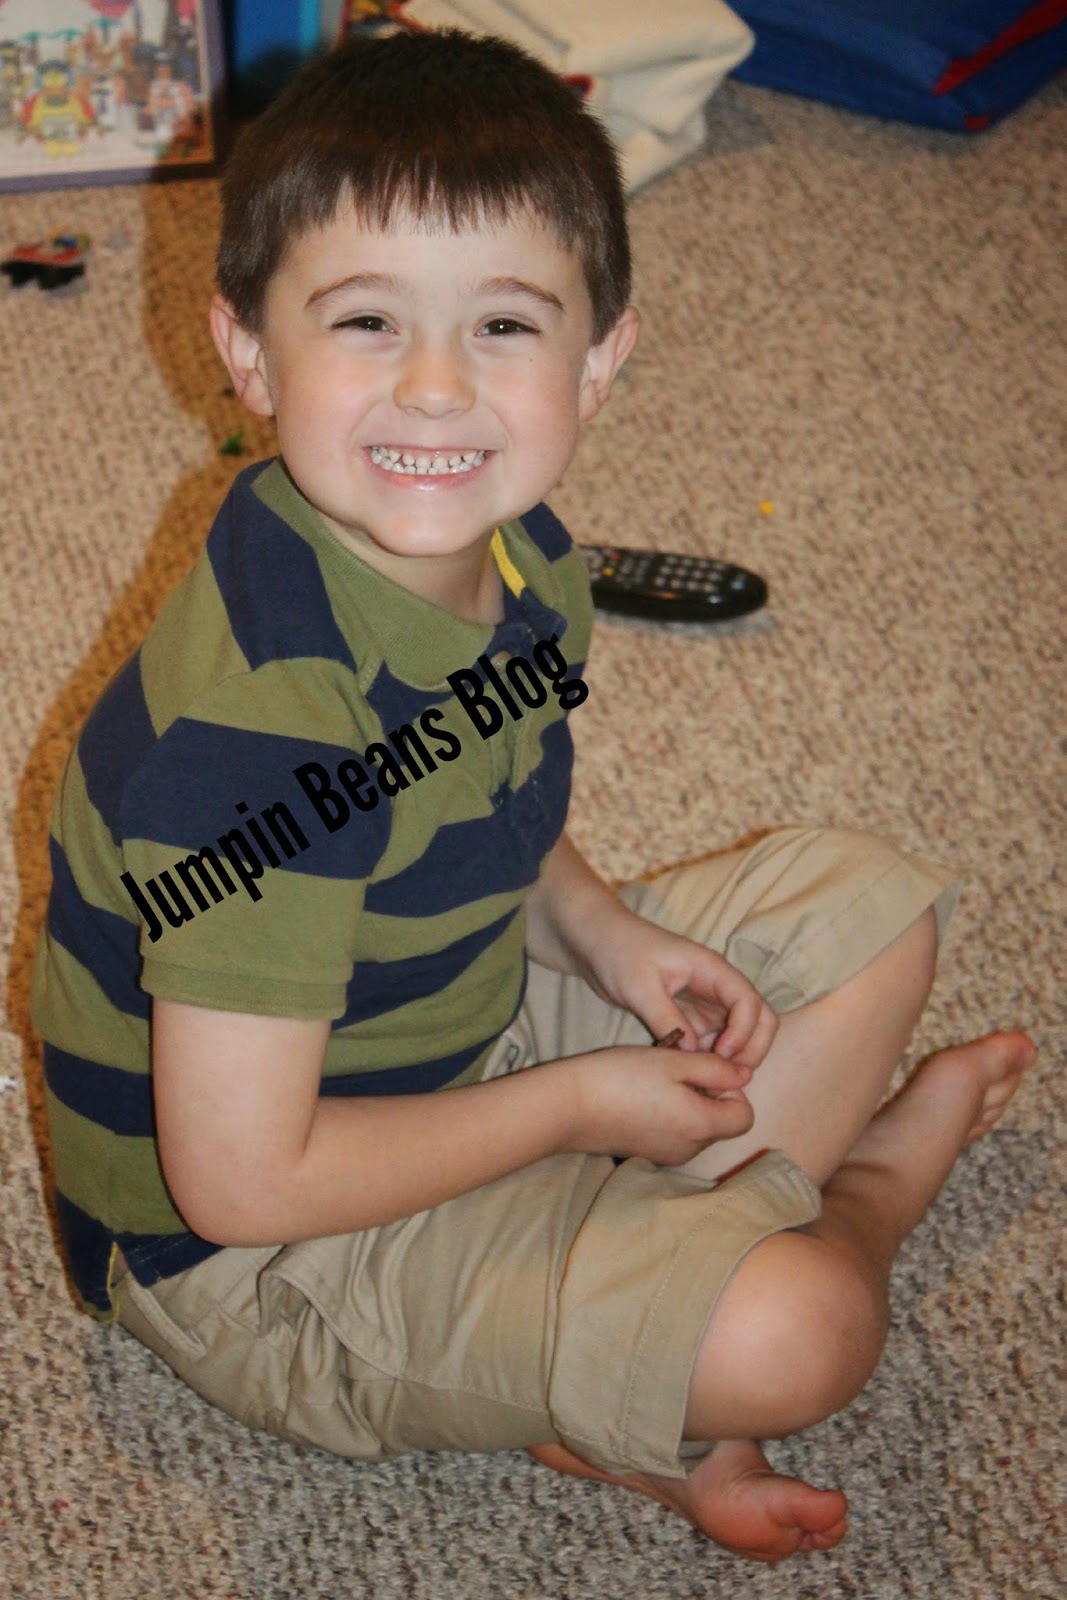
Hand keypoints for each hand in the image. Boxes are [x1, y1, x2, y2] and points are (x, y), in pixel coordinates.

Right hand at [567, 1044, 754, 1164]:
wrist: (568, 1106)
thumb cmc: (622, 1077)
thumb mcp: (674, 1061)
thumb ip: (716, 1068)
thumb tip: (745, 1074)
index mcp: (701, 1127)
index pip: (744, 1116)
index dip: (732, 1090)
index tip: (703, 1071)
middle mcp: (688, 1150)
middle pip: (720, 1123)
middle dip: (707, 1094)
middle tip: (675, 1070)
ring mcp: (666, 1156)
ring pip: (695, 1128)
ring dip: (686, 1103)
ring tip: (654, 1081)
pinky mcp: (646, 1155)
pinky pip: (672, 1134)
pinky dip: (666, 1115)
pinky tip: (640, 1097)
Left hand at [584, 902, 778, 1072]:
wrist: (598, 942)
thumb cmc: (619, 952)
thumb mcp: (639, 987)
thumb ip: (667, 1019)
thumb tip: (693, 1054)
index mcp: (711, 969)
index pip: (748, 1001)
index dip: (743, 1032)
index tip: (721, 1055)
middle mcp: (717, 986)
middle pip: (759, 1018)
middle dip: (753, 1048)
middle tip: (730, 1077)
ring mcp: (707, 1003)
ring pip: (741, 1033)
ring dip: (735, 1058)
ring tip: (712, 1082)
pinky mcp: (692, 1017)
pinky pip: (715, 1041)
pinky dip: (713, 1059)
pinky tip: (696, 1075)